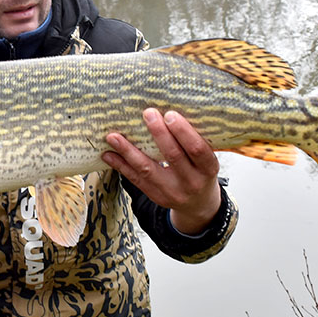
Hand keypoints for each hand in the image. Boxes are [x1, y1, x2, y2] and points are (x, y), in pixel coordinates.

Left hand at [102, 108, 221, 235]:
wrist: (199, 205)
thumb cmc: (201, 172)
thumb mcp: (206, 160)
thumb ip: (193, 141)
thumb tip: (167, 111)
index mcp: (208, 169)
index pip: (197, 149)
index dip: (183, 132)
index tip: (170, 114)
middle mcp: (192, 182)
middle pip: (173, 156)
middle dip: (158, 134)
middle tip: (147, 114)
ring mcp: (172, 192)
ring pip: (148, 169)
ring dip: (128, 151)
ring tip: (113, 136)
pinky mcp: (156, 197)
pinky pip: (136, 180)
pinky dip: (121, 166)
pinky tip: (109, 155)